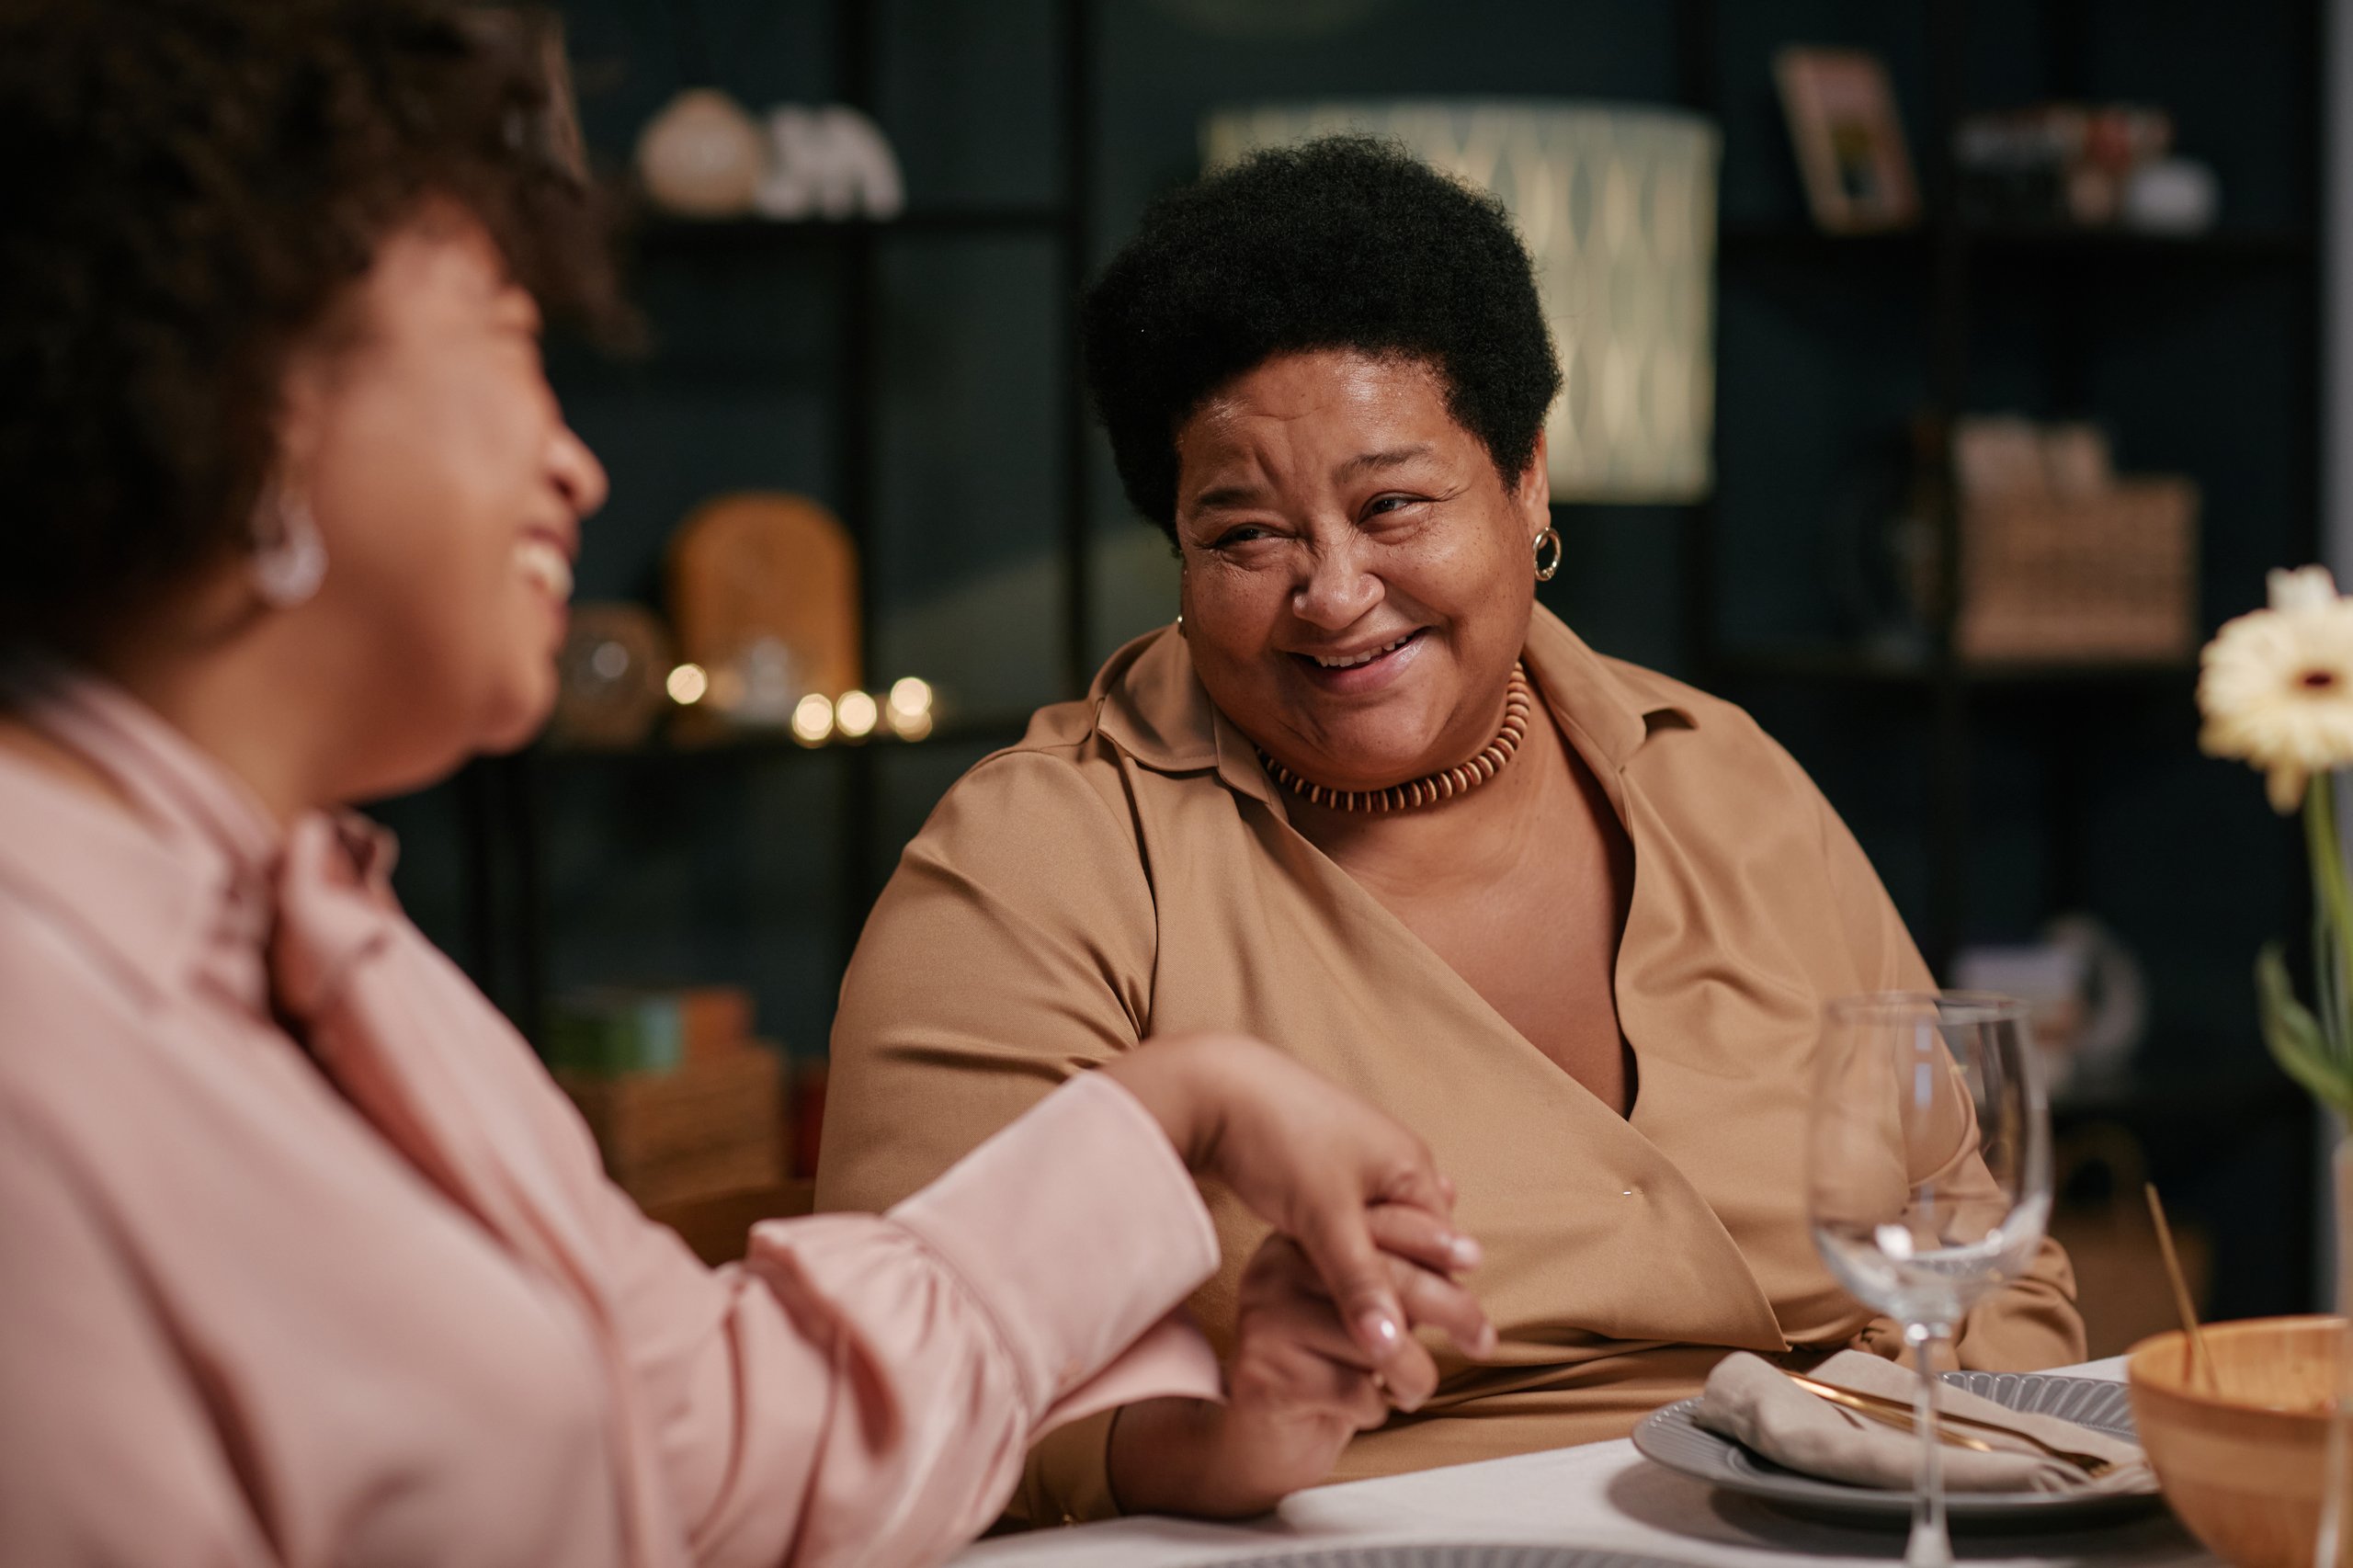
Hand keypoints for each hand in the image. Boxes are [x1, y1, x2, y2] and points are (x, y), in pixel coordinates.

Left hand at [1099, 1031, 1479, 1379]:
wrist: (1211, 1087)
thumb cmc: (1278, 1140)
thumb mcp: (1325, 1217)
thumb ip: (1363, 1284)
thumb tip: (1394, 1351)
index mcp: (1412, 1165)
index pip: (1445, 1250)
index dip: (1432, 1298)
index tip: (1410, 1345)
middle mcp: (1394, 1160)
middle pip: (1416, 1242)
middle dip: (1405, 1284)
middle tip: (1384, 1337)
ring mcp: (1357, 1160)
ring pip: (1378, 1233)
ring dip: (1372, 1267)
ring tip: (1357, 1311)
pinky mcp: (1321, 1166)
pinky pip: (1347, 1220)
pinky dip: (1343, 1247)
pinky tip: (1328, 1270)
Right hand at [1108, 1211, 1492, 1517]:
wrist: (1266, 1435)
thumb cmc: (1326, 1363)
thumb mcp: (1363, 1306)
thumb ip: (1395, 1259)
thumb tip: (1448, 1191)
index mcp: (1298, 1242)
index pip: (1372, 1224)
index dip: (1429, 1239)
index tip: (1476, 1261)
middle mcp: (1275, 1270)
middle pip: (1381, 1277)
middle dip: (1449, 1308)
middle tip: (1482, 1341)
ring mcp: (1266, 1320)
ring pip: (1376, 1343)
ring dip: (1415, 1376)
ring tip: (1412, 1389)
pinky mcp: (1266, 1372)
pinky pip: (1354, 1390)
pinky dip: (1375, 1409)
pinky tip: (1358, 1408)